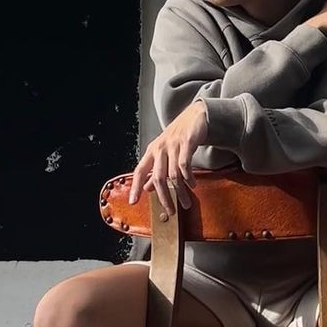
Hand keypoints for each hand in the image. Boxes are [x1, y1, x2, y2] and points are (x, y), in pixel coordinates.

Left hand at [128, 101, 207, 215]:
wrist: (193, 116)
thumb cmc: (177, 135)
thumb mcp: (163, 152)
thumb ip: (155, 170)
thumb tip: (147, 188)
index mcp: (152, 151)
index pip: (140, 171)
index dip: (135, 187)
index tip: (133, 201)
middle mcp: (160, 148)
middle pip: (158, 177)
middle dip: (164, 197)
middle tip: (170, 211)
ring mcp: (173, 145)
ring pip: (173, 174)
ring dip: (180, 191)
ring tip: (185, 203)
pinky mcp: (187, 143)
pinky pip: (185, 164)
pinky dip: (188, 177)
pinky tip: (192, 185)